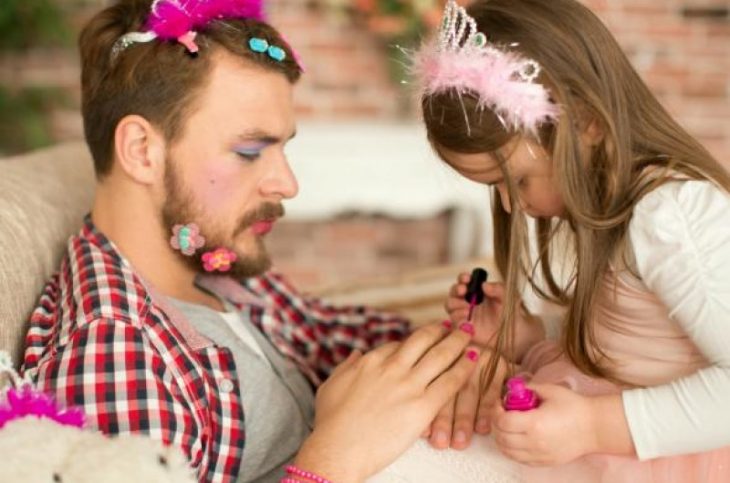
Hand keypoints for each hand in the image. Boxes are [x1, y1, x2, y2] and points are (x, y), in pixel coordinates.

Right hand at [295, 322, 480, 481]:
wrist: (338, 448)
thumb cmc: (330, 423)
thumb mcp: (331, 385)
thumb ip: (346, 366)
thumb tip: (356, 354)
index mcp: (370, 361)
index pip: (398, 345)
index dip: (414, 341)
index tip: (424, 338)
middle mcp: (392, 367)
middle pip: (422, 340)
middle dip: (440, 329)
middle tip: (452, 323)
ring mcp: (409, 385)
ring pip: (440, 354)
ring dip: (457, 340)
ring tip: (469, 331)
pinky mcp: (423, 406)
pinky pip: (451, 381)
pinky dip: (465, 367)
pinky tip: (475, 358)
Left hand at [425, 348, 508, 449]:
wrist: (500, 337)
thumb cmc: (469, 364)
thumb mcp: (442, 368)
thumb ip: (428, 384)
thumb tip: (420, 422)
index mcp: (440, 354)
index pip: (430, 381)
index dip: (428, 407)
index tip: (424, 433)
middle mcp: (458, 353)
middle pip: (448, 387)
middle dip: (443, 417)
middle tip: (440, 442)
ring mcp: (479, 357)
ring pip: (468, 390)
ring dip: (463, 418)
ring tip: (459, 442)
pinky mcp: (498, 364)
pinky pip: (491, 389)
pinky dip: (485, 410)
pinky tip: (482, 429)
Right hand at [445, 274, 544, 360]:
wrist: (514, 334)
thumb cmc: (510, 313)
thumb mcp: (507, 297)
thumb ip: (498, 288)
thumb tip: (484, 285)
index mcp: (476, 291)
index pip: (464, 281)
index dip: (463, 278)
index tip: (467, 278)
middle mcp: (467, 301)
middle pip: (453, 292)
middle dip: (456, 289)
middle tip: (463, 290)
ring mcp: (464, 315)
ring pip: (450, 305)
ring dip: (455, 304)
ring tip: (467, 308)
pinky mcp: (464, 328)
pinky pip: (453, 322)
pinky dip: (457, 318)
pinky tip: (467, 318)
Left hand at [490, 383, 598, 465]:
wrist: (595, 428)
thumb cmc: (574, 407)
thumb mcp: (550, 390)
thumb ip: (528, 388)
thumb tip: (512, 389)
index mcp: (535, 423)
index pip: (502, 422)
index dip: (496, 411)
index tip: (500, 403)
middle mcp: (534, 442)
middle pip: (501, 438)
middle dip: (496, 424)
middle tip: (501, 413)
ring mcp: (539, 455)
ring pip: (507, 451)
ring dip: (501, 438)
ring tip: (507, 426)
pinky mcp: (544, 462)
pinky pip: (518, 459)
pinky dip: (511, 449)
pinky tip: (516, 438)